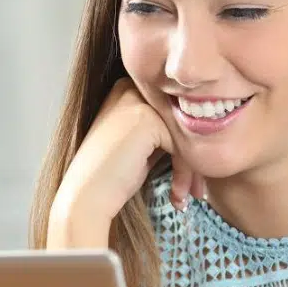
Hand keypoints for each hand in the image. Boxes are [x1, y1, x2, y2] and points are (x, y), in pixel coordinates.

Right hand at [51, 79, 203, 243]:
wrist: (86, 198)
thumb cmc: (110, 177)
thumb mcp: (137, 143)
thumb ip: (161, 129)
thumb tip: (202, 127)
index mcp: (126, 89)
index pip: (171, 113)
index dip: (184, 146)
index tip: (190, 179)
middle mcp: (131, 88)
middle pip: (180, 122)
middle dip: (192, 160)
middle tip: (196, 190)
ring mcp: (138, 102)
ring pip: (184, 134)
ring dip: (191, 170)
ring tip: (188, 196)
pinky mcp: (147, 120)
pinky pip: (182, 145)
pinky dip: (184, 173)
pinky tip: (177, 195)